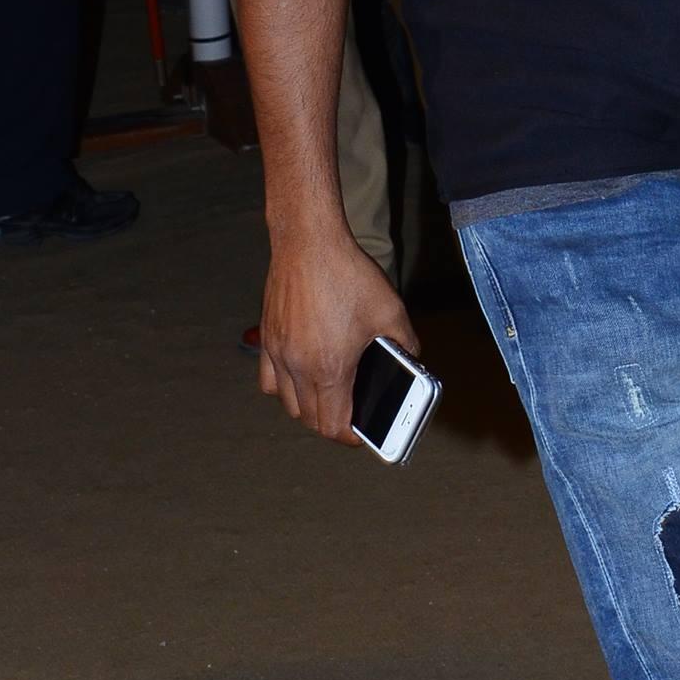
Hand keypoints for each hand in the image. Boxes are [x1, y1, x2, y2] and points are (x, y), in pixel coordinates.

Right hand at [259, 230, 415, 442]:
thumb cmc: (347, 275)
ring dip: (309, 408)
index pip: (332, 425)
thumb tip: (411, 362)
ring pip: (287, 403)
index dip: (350, 437)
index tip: (363, 434)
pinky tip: (301, 374)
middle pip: (309, 419)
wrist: (308, 242)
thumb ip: (406, 345)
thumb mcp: (391, 312)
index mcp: (330, 368)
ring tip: (330, 396)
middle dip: (332, 424)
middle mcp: (298, 367)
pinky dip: (285, 388)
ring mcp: (278, 354)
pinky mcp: (268, 338)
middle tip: (352, 415)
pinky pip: (270, 380)